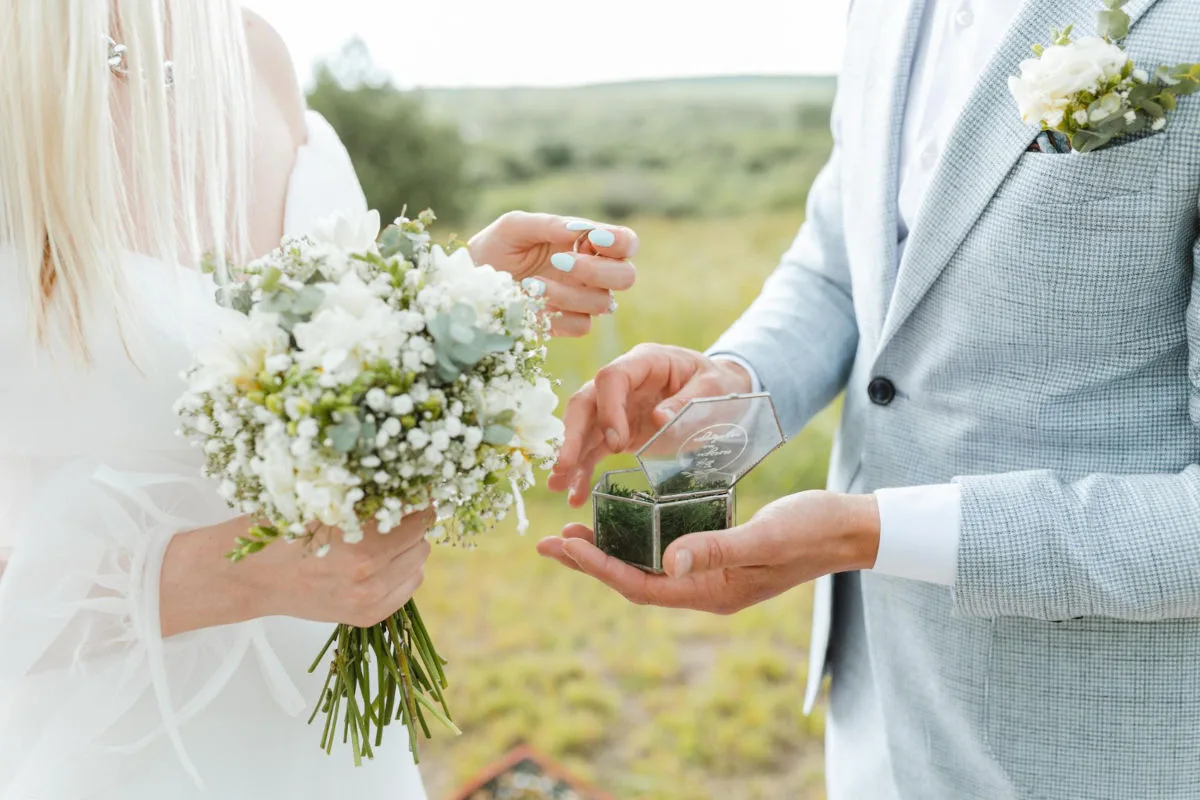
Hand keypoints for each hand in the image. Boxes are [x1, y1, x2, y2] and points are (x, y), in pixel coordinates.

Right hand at [160, 510, 433, 635]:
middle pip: (422, 539)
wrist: (249, 577)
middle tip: (392, 511)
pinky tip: (378, 561)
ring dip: (407, 548)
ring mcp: (369, 602)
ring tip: (381, 538)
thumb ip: (366, 495)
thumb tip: (408, 480)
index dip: (417, 499)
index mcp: (361, 547)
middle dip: (410, 523)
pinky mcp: (366, 617)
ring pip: (418, 564)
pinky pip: (408, 587)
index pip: (417, 517)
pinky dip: (401, 571)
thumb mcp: (322, 501)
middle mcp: (369, 579)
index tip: (413, 488)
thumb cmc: (281, 531)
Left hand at [468, 212, 637, 336]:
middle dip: (597, 270)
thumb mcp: (515, 226)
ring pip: (603, 303)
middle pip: (626, 277)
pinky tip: (532, 305)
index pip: (626, 242)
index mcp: (587, 243)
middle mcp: (592, 272)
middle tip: (561, 261)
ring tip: (532, 284)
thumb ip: (548, 223)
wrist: (471, 282)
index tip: (593, 239)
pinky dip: (558, 315)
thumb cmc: (496, 247)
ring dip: (569, 293)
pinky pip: (581, 325)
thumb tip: (579, 230)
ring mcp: (580, 300)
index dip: (621, 242)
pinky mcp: (565, 324)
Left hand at [536, 492, 878, 614]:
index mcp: (712, 592)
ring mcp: (712, 574)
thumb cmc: (812, 529)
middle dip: (589, 562)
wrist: (850, 528)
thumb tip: (666, 561)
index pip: (640, 584)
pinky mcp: (719, 554)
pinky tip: (623, 521)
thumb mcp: (765, 536)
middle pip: (634, 580)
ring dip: (609, 551)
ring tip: (571, 534)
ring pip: (647, 567)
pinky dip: (637, 537)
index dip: (597, 567)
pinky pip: (666, 552)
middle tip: (547, 542)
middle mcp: (706, 588)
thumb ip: (717, 548)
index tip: (560, 546)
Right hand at [548, 344, 752, 502]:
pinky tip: (575, 493)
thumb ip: (688, 402)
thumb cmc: (718, 384)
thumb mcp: (714, 389)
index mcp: (646, 361)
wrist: (719, 392)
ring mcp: (617, 406)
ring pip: (583, 427)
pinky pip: (594, 447)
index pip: (611, 377)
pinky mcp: (618, 430)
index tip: (617, 444)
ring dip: (569, 455)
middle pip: (586, 401)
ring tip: (558, 485)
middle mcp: (624, 381)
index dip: (608, 408)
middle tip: (563, 466)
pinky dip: (583, 469)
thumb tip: (659, 418)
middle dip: (571, 434)